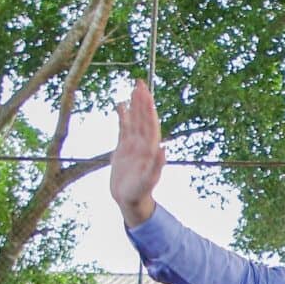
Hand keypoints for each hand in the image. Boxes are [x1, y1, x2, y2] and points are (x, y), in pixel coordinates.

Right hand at [110, 78, 165, 228]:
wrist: (130, 200)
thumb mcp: (148, 181)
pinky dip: (122, 116)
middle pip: (142, 118)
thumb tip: (164, 149)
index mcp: (149, 148)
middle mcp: (142, 143)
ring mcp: (133, 145)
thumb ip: (156, 166)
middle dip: (142, 101)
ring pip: (134, 120)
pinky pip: (123, 128)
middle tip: (140, 83)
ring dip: (134, 105)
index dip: (148, 109)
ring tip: (134, 88)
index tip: (146, 94)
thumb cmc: (140, 193)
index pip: (150, 124)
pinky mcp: (123, 149)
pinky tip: (120, 105)